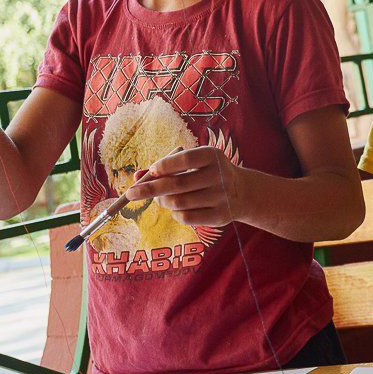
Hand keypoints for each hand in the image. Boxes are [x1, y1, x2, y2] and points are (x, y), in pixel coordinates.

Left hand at [125, 146, 245, 227]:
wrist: (241, 192)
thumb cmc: (207, 174)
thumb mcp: (193, 164)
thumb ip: (166, 168)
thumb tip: (137, 176)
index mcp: (213, 156)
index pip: (186, 159)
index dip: (165, 165)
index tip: (151, 171)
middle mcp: (219, 175)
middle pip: (177, 184)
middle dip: (150, 189)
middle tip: (130, 193)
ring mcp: (221, 197)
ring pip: (178, 203)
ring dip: (162, 202)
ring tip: (161, 199)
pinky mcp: (219, 216)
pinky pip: (186, 217)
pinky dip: (175, 213)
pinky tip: (177, 208)